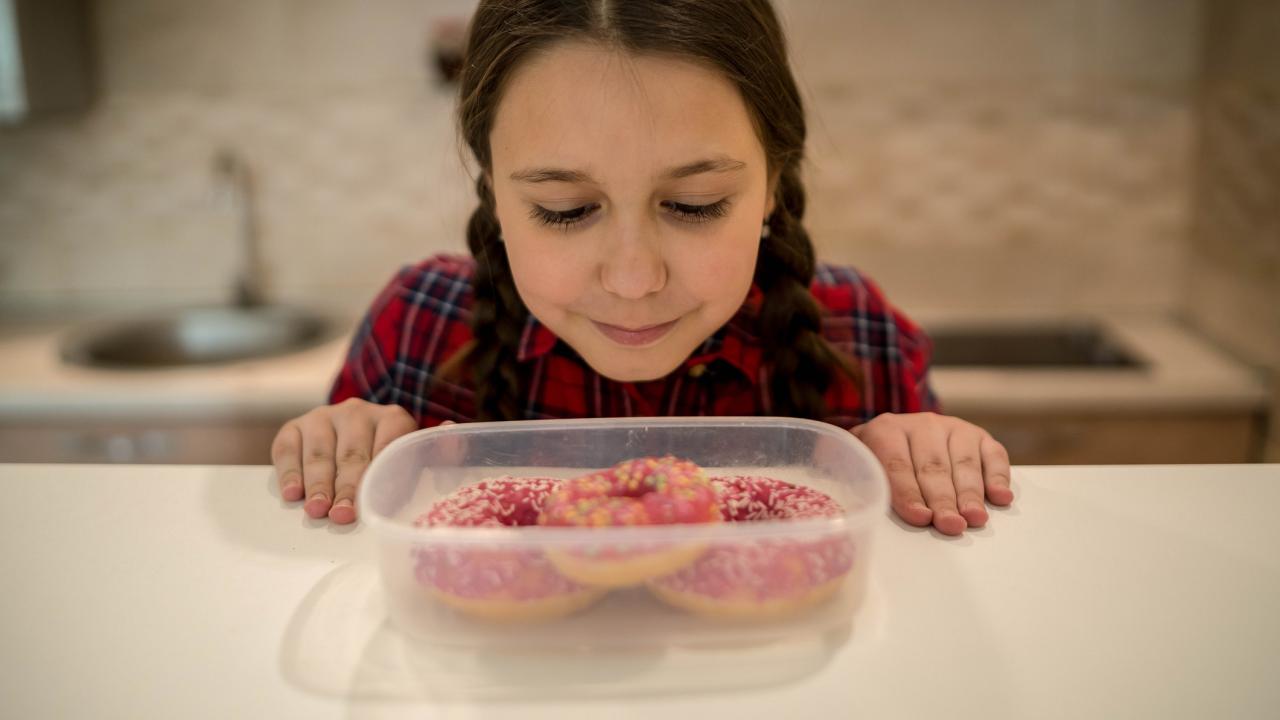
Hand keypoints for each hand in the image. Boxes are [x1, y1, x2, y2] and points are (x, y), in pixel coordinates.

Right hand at [270, 398, 418, 523]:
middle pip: (352, 454)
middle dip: (346, 488)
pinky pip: (288, 450)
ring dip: (318, 485)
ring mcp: (324, 416)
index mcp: (392, 419)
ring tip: (317, 509)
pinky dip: (290, 474)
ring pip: (319, 453)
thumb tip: (407, 490)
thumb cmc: (385, 460)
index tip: (372, 504)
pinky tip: (292, 494)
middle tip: (341, 514)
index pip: (389, 445)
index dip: (379, 477)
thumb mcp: (404, 463)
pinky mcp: (295, 426)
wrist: (356, 437)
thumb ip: (410, 473)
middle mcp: (357, 412)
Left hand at [851, 412, 1012, 535]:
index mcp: (885, 430)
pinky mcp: (979, 437)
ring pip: (964, 462)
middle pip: (933, 466)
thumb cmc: (877, 463)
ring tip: (975, 518)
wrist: (895, 437)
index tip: (920, 517)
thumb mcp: (861, 467)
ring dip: (970, 493)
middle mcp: (921, 425)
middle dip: (943, 499)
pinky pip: (993, 455)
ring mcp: (953, 428)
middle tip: (951, 524)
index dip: (908, 492)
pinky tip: (1000, 498)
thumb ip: (862, 484)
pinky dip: (998, 477)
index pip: (897, 464)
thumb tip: (865, 512)